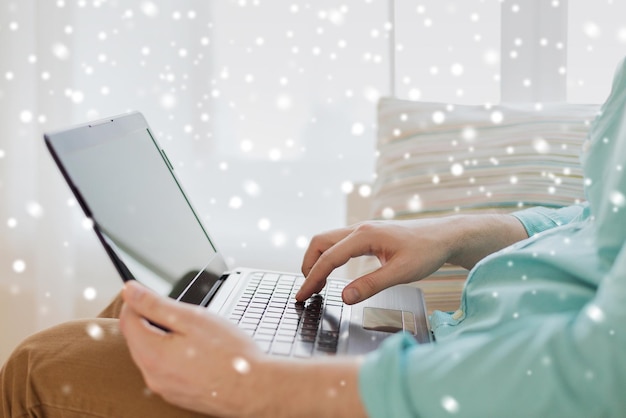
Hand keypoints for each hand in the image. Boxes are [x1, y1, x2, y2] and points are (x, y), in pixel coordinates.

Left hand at [119, 281, 263, 416]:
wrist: (254, 389)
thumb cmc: (229, 354)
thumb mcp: (192, 318)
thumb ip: (155, 304)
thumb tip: (130, 291)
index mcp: (152, 354)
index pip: (127, 321)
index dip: (135, 301)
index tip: (147, 291)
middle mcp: (152, 376)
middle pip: (137, 339)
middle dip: (150, 320)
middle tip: (178, 310)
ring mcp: (165, 389)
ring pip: (151, 355)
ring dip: (162, 338)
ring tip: (192, 331)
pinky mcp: (177, 395)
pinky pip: (165, 370)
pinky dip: (173, 356)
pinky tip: (197, 351)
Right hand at [296, 219, 456, 304]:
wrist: (444, 236)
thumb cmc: (427, 251)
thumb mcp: (401, 273)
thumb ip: (371, 285)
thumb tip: (344, 297)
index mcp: (365, 236)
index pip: (329, 258)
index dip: (312, 278)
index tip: (302, 295)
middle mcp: (359, 229)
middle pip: (320, 243)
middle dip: (308, 266)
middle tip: (307, 291)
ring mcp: (362, 231)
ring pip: (328, 241)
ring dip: (317, 261)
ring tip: (316, 285)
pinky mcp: (367, 236)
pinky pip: (339, 244)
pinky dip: (329, 258)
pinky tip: (333, 273)